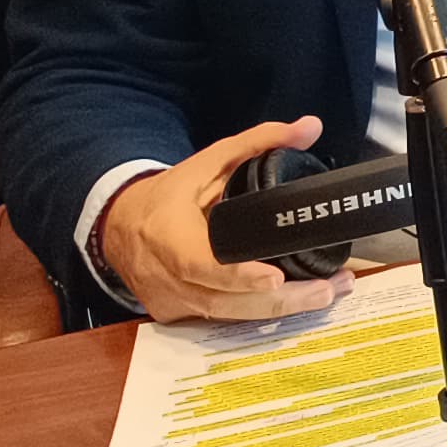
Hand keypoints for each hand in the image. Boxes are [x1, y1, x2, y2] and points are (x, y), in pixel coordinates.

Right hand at [99, 116, 351, 323]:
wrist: (119, 225)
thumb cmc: (169, 194)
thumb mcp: (209, 160)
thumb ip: (260, 141)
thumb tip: (310, 127)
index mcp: (166, 232)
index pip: (199, 263)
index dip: (237, 275)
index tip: (275, 278)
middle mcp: (164, 274)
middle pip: (223, 299)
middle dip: (280, 300)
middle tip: (327, 290)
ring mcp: (168, 299)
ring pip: (227, 316)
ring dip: (280, 310)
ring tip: (326, 294)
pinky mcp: (174, 314)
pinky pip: (220, 319)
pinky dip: (257, 314)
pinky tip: (296, 304)